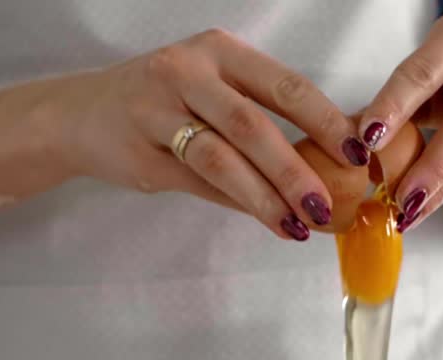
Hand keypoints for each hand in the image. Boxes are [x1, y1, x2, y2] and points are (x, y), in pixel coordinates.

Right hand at [55, 29, 371, 239]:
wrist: (82, 115)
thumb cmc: (167, 104)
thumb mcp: (215, 94)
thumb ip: (265, 122)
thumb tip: (331, 167)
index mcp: (221, 51)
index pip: (285, 86)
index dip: (326, 121)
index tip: (359, 155)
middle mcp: (187, 71)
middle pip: (253, 123)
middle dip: (296, 168)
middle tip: (328, 203)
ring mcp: (157, 107)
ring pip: (222, 157)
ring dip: (266, 196)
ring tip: (298, 224)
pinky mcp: (140, 149)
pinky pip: (198, 181)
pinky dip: (237, 202)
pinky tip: (267, 219)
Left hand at [358, 7, 442, 230]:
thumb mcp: (433, 69)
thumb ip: (398, 99)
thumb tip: (347, 137)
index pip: (425, 72)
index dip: (396, 106)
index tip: (368, 140)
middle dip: (433, 163)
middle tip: (402, 198)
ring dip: (442, 187)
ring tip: (408, 212)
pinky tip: (428, 205)